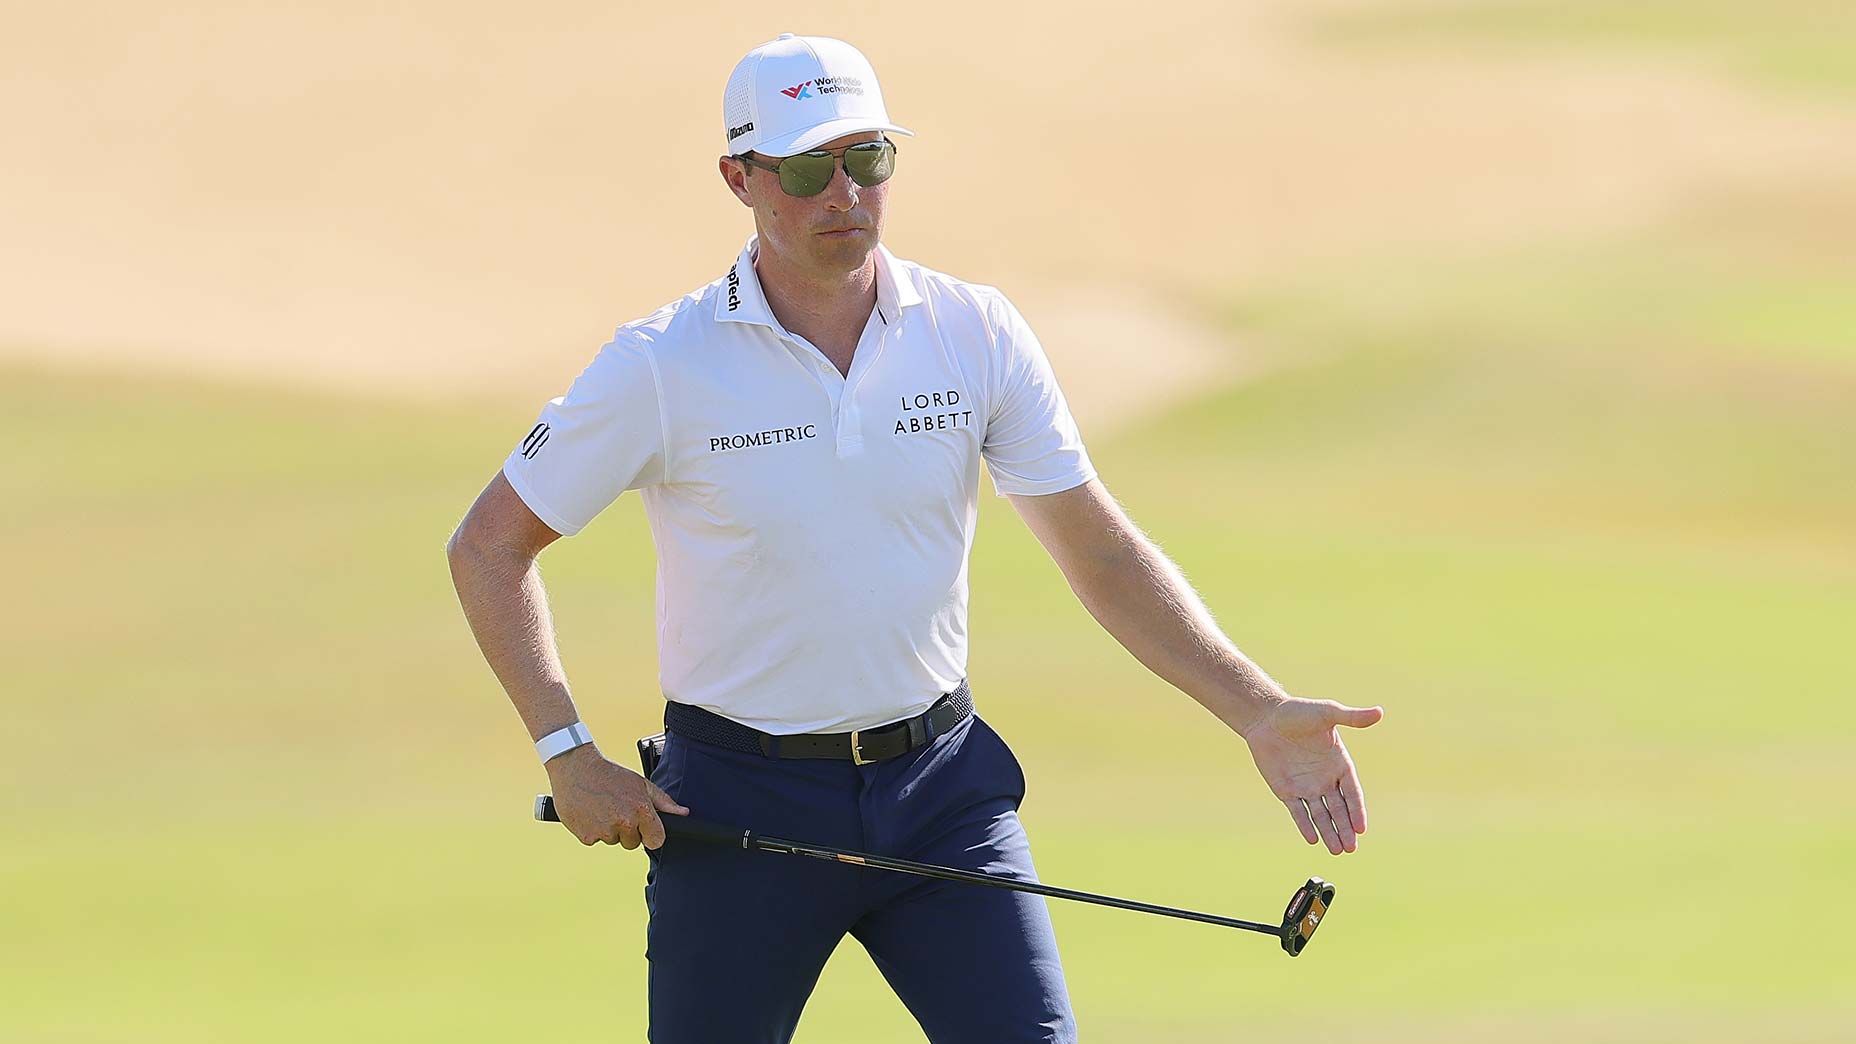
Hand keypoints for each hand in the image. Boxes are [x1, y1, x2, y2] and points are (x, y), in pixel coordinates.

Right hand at [544, 745, 689, 849]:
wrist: (575, 768)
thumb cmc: (609, 774)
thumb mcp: (640, 783)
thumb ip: (663, 802)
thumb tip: (683, 813)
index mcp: (641, 810)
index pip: (657, 840)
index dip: (651, 834)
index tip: (644, 827)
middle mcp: (624, 823)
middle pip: (633, 843)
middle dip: (628, 831)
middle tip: (617, 809)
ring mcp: (604, 831)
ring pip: (613, 841)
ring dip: (610, 830)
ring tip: (602, 808)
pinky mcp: (586, 837)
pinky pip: (595, 840)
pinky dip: (593, 830)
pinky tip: (590, 812)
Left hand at [1240, 698, 1383, 853]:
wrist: (1265, 717)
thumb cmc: (1298, 712)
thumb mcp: (1327, 713)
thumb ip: (1351, 718)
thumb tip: (1379, 712)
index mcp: (1339, 764)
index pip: (1352, 793)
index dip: (1357, 810)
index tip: (1361, 828)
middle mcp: (1326, 779)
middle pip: (1339, 810)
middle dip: (1345, 829)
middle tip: (1351, 849)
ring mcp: (1306, 786)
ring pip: (1320, 815)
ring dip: (1329, 832)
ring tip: (1337, 851)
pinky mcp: (1286, 790)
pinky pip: (1298, 812)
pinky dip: (1305, 825)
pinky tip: (1313, 839)